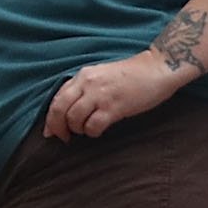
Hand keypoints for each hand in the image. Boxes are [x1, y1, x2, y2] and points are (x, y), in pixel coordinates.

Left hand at [46, 52, 179, 138]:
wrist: (157, 69)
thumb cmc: (132, 75)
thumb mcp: (102, 75)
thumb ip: (85, 88)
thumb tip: (69, 110)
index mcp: (83, 75)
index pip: (57, 98)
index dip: (50, 118)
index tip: (51, 131)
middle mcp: (88, 84)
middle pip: (60, 109)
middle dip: (58, 128)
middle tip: (64, 138)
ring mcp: (100, 95)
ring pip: (74, 119)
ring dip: (77, 130)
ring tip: (86, 131)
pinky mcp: (114, 107)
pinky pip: (93, 125)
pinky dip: (92, 132)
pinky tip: (99, 131)